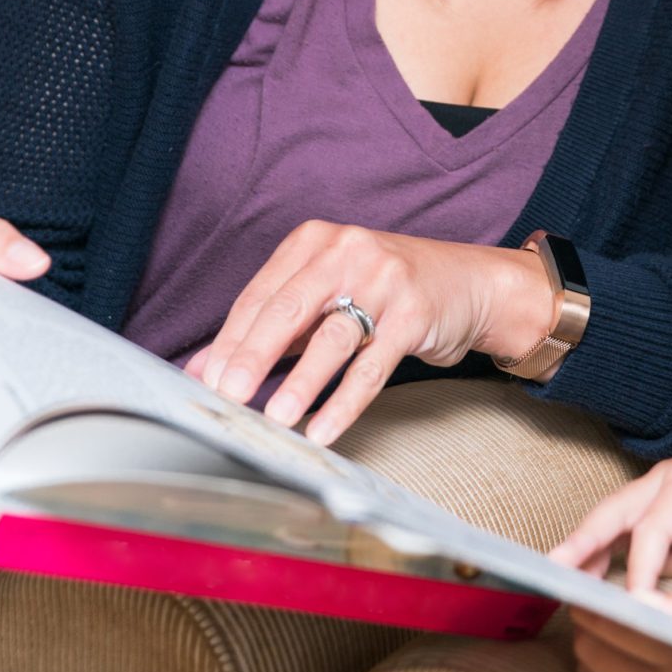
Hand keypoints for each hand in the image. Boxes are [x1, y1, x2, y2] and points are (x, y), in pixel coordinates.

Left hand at [185, 222, 554, 446]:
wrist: (467, 283)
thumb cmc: (382, 291)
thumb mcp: (324, 298)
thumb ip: (268, 329)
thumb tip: (204, 368)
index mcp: (313, 242)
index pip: (261, 295)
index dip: (231, 340)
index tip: (209, 380)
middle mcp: (346, 252)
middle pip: (288, 308)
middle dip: (253, 356)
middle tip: (229, 395)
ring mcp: (384, 280)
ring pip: (332, 337)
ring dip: (300, 382)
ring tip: (275, 417)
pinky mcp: (414, 314)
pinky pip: (373, 365)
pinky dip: (344, 401)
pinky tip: (323, 428)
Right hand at [551, 451, 671, 603]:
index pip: (654, 528)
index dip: (642, 568)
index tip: (638, 604)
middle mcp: (661, 482)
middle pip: (612, 512)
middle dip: (581, 542)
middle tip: (554, 570)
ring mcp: (649, 492)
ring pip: (607, 520)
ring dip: (584, 550)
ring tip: (565, 582)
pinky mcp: (646, 506)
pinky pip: (620, 530)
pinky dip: (604, 553)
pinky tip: (597, 577)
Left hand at [568, 592, 671, 671]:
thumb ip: (667, 604)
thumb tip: (621, 598)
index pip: (613, 622)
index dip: (592, 603)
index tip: (586, 594)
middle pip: (590, 646)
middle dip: (585, 625)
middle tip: (589, 613)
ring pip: (587, 670)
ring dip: (590, 651)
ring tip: (603, 640)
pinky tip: (614, 670)